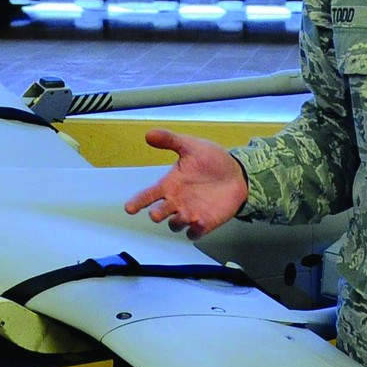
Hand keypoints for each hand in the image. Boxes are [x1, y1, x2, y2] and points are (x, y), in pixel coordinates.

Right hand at [124, 129, 250, 238]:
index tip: (129, 208)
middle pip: (159, 213)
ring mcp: (190, 213)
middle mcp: (176, 201)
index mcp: (170, 184)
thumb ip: (170, 140)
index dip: (138, 202)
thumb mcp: (191, 146)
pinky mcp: (205, 222)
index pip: (148, 195)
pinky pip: (195, 232)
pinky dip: (195, 231)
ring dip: (177, 221)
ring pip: (175, 224)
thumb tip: (149, 134)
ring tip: (186, 214)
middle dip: (157, 214)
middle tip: (156, 213)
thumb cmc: (212, 160)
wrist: (237, 173)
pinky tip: (200, 223)